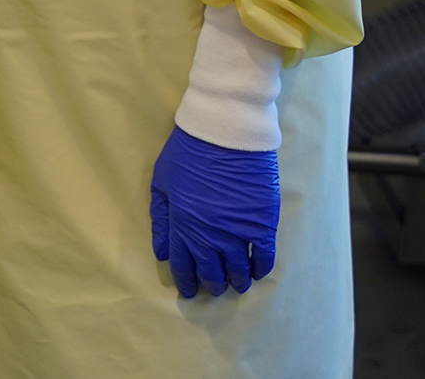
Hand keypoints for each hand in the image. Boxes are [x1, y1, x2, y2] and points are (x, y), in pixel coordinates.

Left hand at [149, 126, 278, 296]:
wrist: (224, 132)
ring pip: (238, 269)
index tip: (188, 291)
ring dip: (236, 281)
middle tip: (213, 289)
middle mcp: (210, 234)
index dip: (186, 281)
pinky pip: (263, 257)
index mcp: (183, 224)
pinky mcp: (263, 223)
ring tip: (235, 285)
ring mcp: (238, 230)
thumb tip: (162, 253)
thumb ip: (161, 220)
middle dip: (212, 284)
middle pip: (212, 271)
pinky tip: (255, 272)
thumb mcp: (162, 183)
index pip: (183, 264)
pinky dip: (260, 269)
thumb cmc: (187, 153)